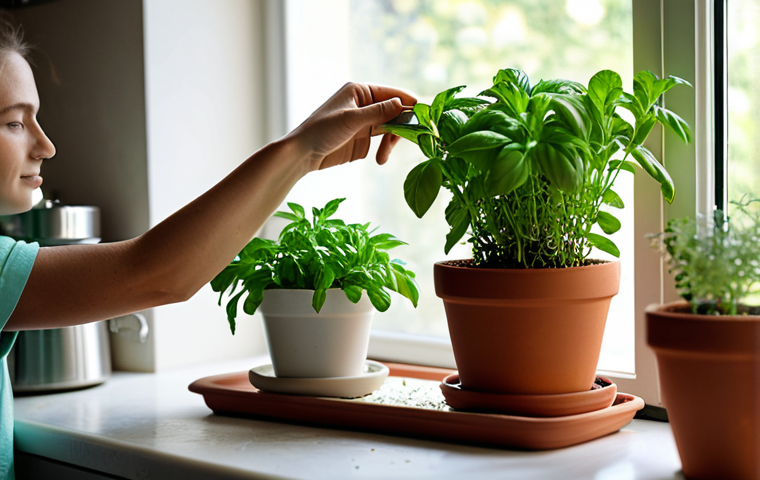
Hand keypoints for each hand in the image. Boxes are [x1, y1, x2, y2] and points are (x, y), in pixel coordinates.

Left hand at [286, 82, 416, 170]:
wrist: (303, 154)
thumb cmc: (321, 131)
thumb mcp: (351, 119)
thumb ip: (378, 112)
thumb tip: (401, 103)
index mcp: (361, 91)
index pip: (392, 94)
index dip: (408, 104)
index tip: (423, 116)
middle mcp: (365, 104)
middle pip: (395, 112)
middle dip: (401, 127)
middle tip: (409, 140)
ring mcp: (365, 122)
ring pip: (392, 128)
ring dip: (392, 142)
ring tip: (383, 157)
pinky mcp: (364, 139)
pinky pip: (384, 141)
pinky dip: (386, 150)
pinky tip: (381, 159)